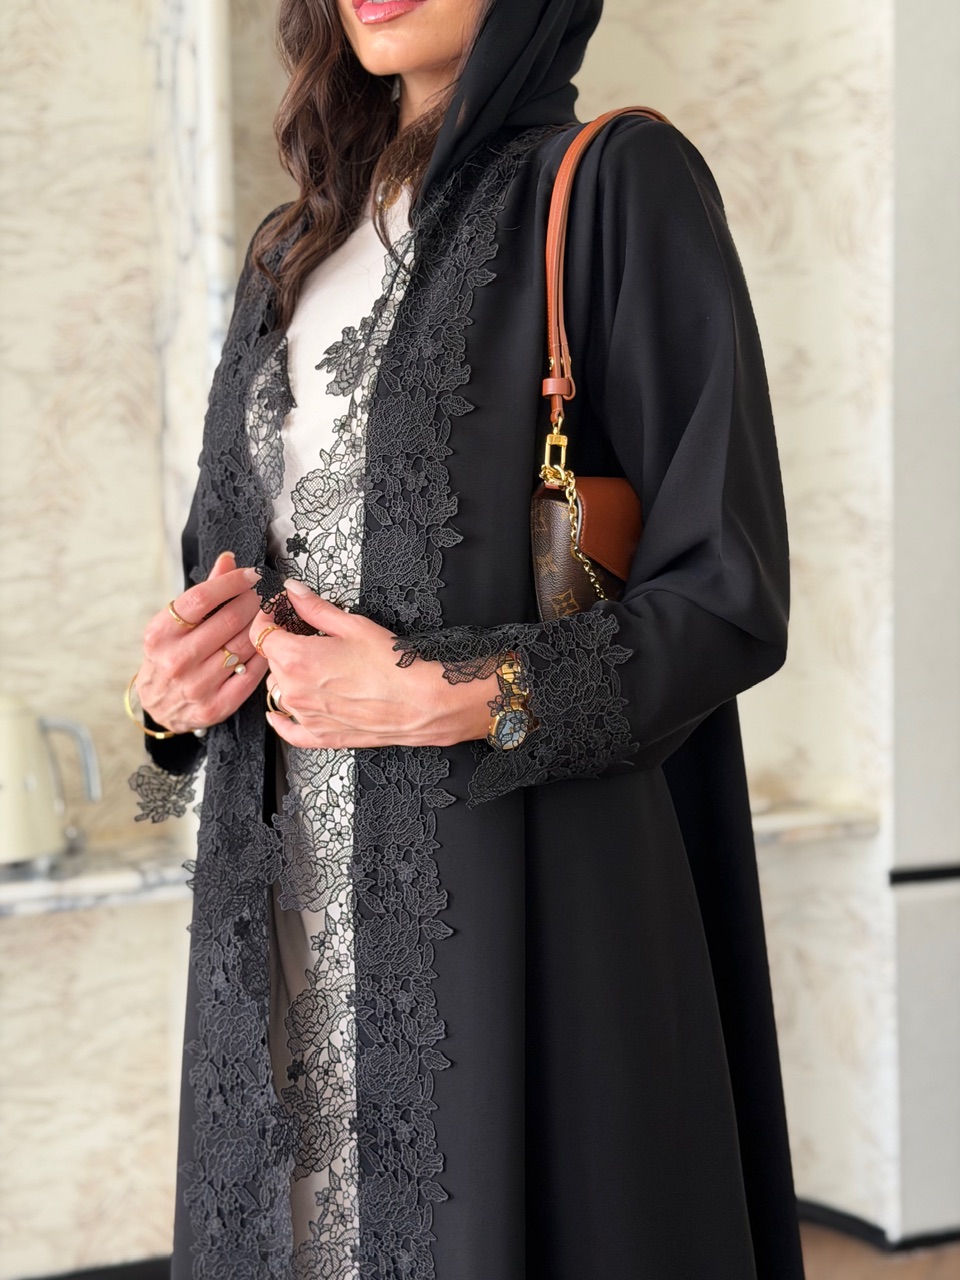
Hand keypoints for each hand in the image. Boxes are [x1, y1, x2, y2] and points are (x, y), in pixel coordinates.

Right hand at [137, 551, 268, 732]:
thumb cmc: (169, 654)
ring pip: (243, 645)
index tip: (253, 575)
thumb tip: (229, 559)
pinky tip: (270, 641)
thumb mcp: (174, 623)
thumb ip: (204, 593)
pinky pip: (251, 673)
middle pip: (228, 620)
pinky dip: (264, 654)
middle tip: (270, 590)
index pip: (202, 598)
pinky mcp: (216, 706)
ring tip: (273, 611)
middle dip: (255, 600)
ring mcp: (196, 685)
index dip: (233, 582)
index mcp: (160, 633)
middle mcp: (176, 660)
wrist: (159, 704)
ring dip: (264, 624)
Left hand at [250, 579, 496, 749]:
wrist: (419, 702)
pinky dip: (281, 720)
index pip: (262, 632)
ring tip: (311, 666)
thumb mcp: (351, 624)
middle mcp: (293, 690)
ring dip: (286, 677)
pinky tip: (280, 713)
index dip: (267, 616)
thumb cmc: (391, 664)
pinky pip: (288, 730)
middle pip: (271, 661)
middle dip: (282, 644)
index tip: (277, 610)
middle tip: (303, 634)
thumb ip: (314, 608)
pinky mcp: (320, 736)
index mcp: (295, 658)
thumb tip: (293, 591)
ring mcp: (304, 716)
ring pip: (279, 691)